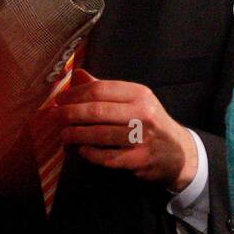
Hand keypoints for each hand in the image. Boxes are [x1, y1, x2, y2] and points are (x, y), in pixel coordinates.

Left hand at [55, 73, 197, 190]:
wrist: (179, 152)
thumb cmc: (149, 122)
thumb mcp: (134, 100)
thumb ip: (104, 88)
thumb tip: (76, 75)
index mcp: (140, 94)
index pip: (100, 89)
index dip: (75, 94)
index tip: (59, 100)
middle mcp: (143, 113)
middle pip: (97, 111)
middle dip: (70, 114)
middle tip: (55, 117)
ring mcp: (142, 137)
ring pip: (99, 135)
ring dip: (75, 135)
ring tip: (64, 135)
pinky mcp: (139, 159)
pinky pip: (106, 157)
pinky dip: (90, 153)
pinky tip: (81, 150)